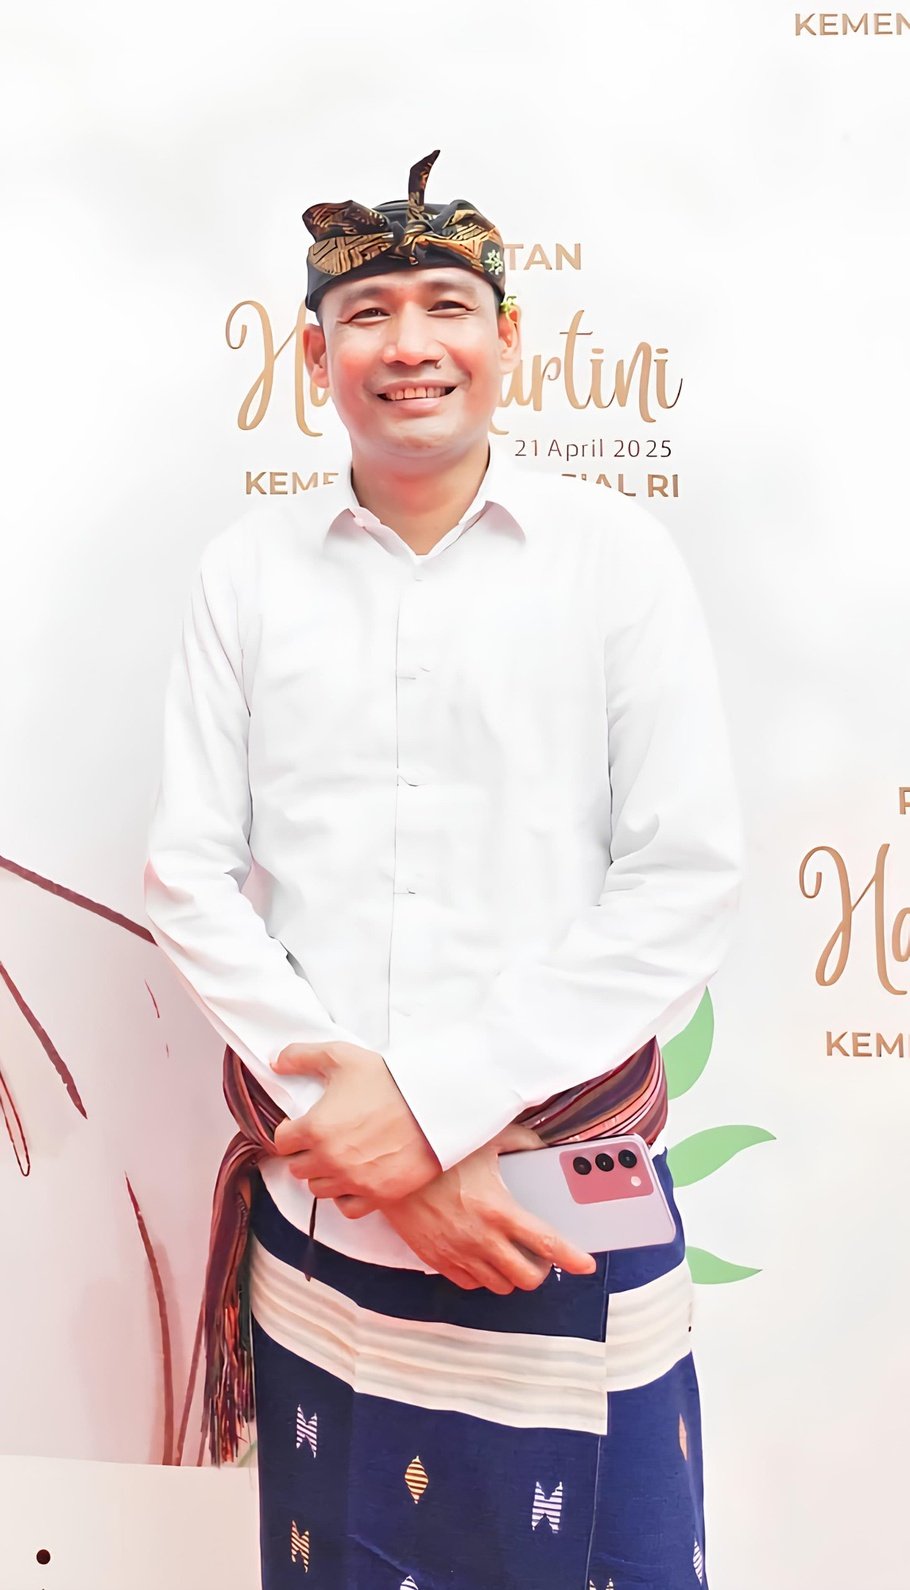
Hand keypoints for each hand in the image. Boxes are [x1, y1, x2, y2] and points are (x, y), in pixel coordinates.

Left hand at [270, 1040, 440, 1201]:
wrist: (434, 1104)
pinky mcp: (377, 1195)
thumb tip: (277, 1061)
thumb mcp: (343, 1056)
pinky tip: (354, 1178)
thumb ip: (303, 1056)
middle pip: (297, 1168)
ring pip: (319, 1189)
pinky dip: (346, 1195)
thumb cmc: (390, 1080)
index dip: (290, 1132)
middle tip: (322, 1140)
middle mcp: (330, 1159)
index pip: (281, 1142)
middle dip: (305, 1154)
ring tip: (339, 1158)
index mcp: (316, 1128)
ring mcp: (353, 1181)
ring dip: (324, 1175)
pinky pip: (346, 1207)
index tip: (301, 1127)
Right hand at [334, 1123, 597, 1293]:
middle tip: (540, 1254)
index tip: (586, 1263)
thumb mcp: (486, 1137)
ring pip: (499, 1285)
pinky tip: (483, 1256)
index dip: (572, 1257)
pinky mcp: (436, 1259)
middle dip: (540, 1269)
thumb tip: (541, 1147)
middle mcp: (481, 1238)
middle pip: (526, 1277)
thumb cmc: (438, 1150)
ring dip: (511, 1274)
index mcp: (499, 1210)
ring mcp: (457, 1253)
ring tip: (512, 1254)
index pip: (547, 1244)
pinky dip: (483, 1275)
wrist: (389, 1167)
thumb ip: (522, 1143)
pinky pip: (469, 1283)